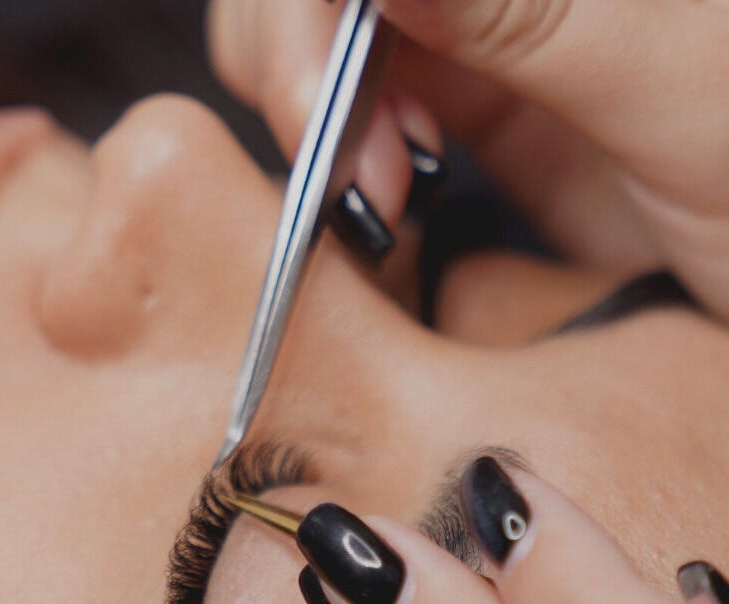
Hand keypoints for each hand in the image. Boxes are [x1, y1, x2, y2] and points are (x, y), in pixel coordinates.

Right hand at [207, 0, 728, 318]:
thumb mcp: (687, 85)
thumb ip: (528, 8)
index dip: (315, 6)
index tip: (316, 87)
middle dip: (300, 59)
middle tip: (349, 165)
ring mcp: (496, 30)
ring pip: (331, 38)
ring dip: (317, 116)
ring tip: (374, 195)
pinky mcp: (482, 102)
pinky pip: (365, 107)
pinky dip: (342, 159)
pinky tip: (381, 200)